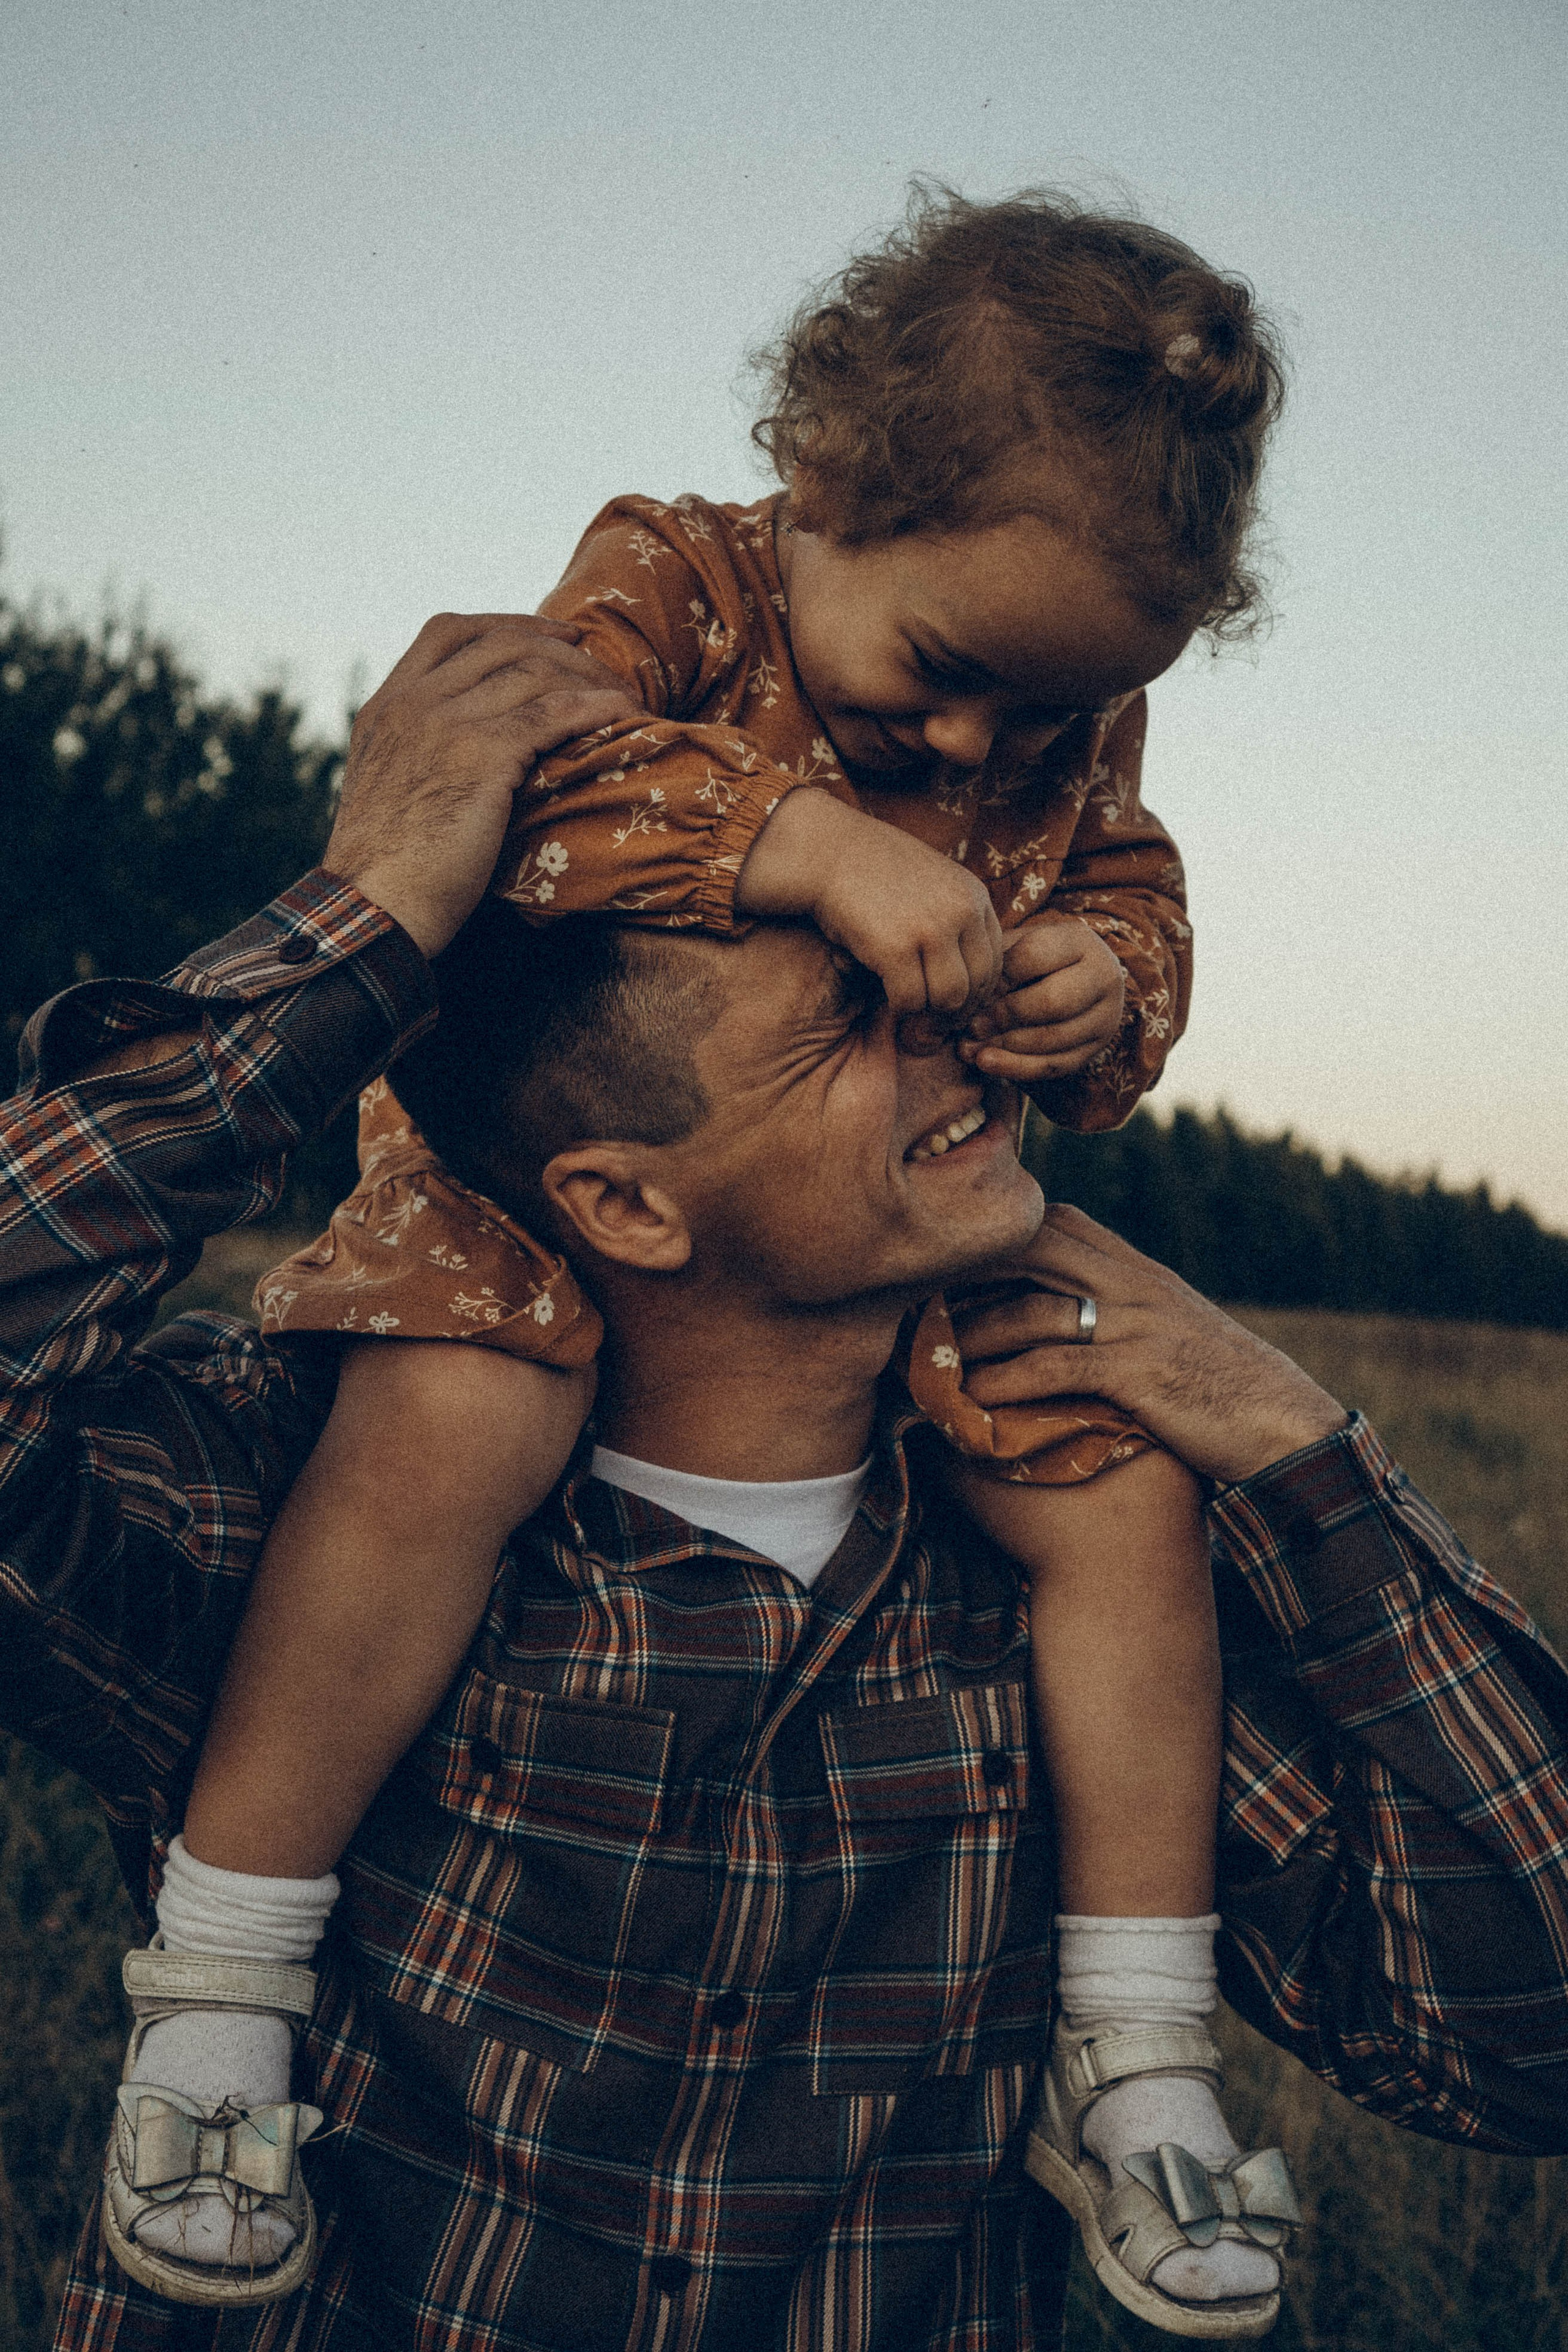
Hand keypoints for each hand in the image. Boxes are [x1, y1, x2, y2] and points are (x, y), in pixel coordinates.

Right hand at [322, 614, 639, 958]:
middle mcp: (412, 703)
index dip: (509, 625)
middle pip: (500, 643)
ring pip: (531, 670)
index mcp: (386, 707)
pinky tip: (623, 715)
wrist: (375, 908)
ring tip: (624, 699)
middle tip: (604, 672)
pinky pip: (552, 712)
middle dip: (562, 650)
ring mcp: (443, 723)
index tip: (555, 636)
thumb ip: (420, 757)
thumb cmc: (391, 873)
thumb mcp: (393, 793)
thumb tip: (460, 758)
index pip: (448, 632)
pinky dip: (595, 707)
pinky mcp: (480, 755)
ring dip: (587, 680)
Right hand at [734, 787, 1004, 1028]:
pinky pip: (911, 1000)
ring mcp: (931, 929)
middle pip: (978, 985)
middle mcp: (961, 911)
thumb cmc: (872, 872)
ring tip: (912, 1018)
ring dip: (929, 1015)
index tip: (954, 1006)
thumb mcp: (931, 884)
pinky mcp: (896, 948)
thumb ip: (955, 917)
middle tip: (933, 1025)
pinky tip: (889, 1002)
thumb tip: (967, 971)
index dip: (977, 993)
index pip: (995, 961)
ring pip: (949, 998)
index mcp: (973, 895)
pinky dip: (901, 1011)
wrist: (826, 850)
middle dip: (956, 1013)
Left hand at [950, 1205, 1347, 1484]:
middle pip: (1032, 1249)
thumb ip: (1117, 1308)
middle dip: (969, 1270)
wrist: (1283, 1420)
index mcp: (1136, 1268)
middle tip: (914, 1298)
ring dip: (972, 1335)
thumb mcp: (1168, 1328)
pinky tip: (973, 1402)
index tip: (947, 1260)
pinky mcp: (1138, 1374)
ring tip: (927, 1359)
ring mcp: (1136, 1324)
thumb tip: (1059, 1311)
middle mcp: (1133, 1282)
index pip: (1056, 1223)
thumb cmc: (1219, 1382)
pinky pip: (1057, 1368)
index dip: (997, 1236)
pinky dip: (1008, 1383)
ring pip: (1033, 1310)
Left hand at [959, 916, 1125, 1081]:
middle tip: (972, 1025)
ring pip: (1053, 1038)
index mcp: (1081, 941)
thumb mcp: (1018, 945)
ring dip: (1007, 1047)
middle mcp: (1104, 977)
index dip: (997, 978)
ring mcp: (1105, 1016)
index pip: (1032, 957)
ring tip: (970, 1048)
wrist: (1076, 979)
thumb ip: (996, 963)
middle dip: (1005, 1016)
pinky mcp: (1095, 1049)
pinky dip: (1017, 1068)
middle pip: (1052, 1002)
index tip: (971, 991)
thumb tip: (967, 998)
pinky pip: (1055, 1065)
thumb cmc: (1033, 960)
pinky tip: (989, 1064)